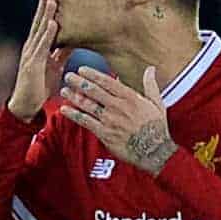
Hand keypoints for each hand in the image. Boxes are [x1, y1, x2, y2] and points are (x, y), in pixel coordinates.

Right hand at [7, 0, 70, 121]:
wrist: (26, 106)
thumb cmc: (40, 86)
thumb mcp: (54, 66)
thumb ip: (61, 53)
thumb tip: (72, 41)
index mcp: (37, 45)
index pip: (44, 21)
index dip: (50, 5)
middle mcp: (32, 46)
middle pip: (40, 20)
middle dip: (46, 2)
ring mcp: (31, 54)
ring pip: (40, 30)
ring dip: (46, 13)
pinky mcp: (32, 65)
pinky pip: (41, 47)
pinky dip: (48, 34)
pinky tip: (54, 23)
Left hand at [60, 65, 177, 175]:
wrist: (154, 150)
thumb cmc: (157, 127)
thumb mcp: (157, 103)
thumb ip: (150, 85)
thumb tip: (150, 69)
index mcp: (130, 97)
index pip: (107, 82)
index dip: (93, 75)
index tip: (82, 69)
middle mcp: (117, 106)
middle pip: (94, 91)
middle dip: (79, 82)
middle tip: (68, 76)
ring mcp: (109, 120)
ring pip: (88, 105)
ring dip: (74, 97)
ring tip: (64, 90)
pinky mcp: (104, 133)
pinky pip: (86, 122)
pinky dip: (74, 115)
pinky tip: (64, 110)